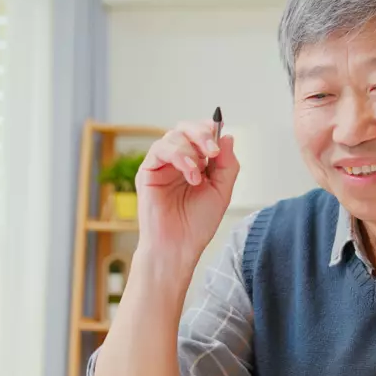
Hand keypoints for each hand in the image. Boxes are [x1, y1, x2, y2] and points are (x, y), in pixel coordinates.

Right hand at [135, 119, 238, 264]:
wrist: (178, 247)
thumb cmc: (197, 224)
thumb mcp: (221, 191)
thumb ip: (227, 164)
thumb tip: (226, 136)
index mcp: (195, 163)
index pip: (200, 134)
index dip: (210, 128)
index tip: (220, 131)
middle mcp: (177, 160)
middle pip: (185, 128)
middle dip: (201, 134)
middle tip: (212, 150)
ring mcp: (161, 165)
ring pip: (173, 136)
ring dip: (191, 150)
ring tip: (198, 176)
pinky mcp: (147, 171)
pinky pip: (160, 149)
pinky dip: (179, 156)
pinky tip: (190, 175)